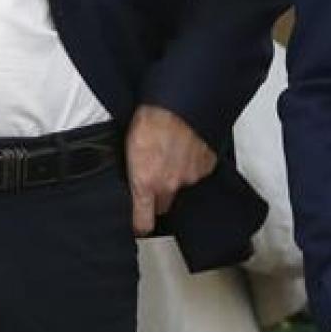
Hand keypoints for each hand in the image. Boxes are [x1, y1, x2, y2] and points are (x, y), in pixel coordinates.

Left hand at [125, 103, 216, 234]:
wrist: (177, 106)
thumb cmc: (148, 120)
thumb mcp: (127, 148)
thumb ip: (131, 172)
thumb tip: (128, 181)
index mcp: (145, 183)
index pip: (143, 221)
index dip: (139, 225)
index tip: (136, 226)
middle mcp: (169, 185)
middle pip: (162, 205)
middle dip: (156, 197)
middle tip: (150, 179)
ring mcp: (190, 178)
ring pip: (180, 188)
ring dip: (173, 177)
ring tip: (167, 155)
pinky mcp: (205, 167)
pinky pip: (195, 173)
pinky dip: (189, 166)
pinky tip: (181, 150)